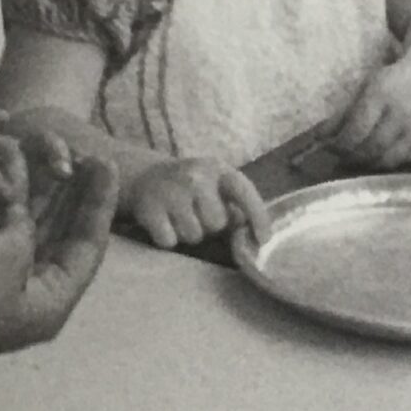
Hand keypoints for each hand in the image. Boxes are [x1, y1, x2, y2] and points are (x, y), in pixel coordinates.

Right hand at [0, 154, 117, 386]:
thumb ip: (26, 223)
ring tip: (24, 143)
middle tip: (74, 148)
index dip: (98, 200)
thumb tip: (19, 205)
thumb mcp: (9, 253)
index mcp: (51, 300)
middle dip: (63, 187)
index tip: (104, 160)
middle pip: (56, 230)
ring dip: (21, 183)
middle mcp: (28, 290)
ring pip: (17, 221)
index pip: (88, 243)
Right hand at [127, 156, 268, 248]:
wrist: (146, 176)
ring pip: (193, 235)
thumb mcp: (216, 186)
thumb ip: (237, 205)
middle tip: (198, 214)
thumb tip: (255, 238)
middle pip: (217, 222)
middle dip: (211, 226)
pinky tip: (164, 222)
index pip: (244, 192)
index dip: (257, 217)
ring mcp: (171, 192)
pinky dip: (168, 238)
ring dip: (189, 233)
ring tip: (180, 218)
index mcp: (218, 169)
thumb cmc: (193, 188)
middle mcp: (195, 177)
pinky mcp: (149, 210)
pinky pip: (169, 241)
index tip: (263, 239)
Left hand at [328, 62, 410, 169]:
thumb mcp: (366, 88)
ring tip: (358, 159)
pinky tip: (379, 156)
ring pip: (387, 161)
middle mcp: (402, 114)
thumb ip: (343, 113)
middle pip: (372, 148)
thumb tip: (319, 138)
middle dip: (352, 157)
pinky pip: (402, 162)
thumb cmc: (393, 82)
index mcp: (382, 94)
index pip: (357, 129)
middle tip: (341, 158)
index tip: (330, 148)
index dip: (341, 144)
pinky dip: (387, 162)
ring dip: (368, 164)